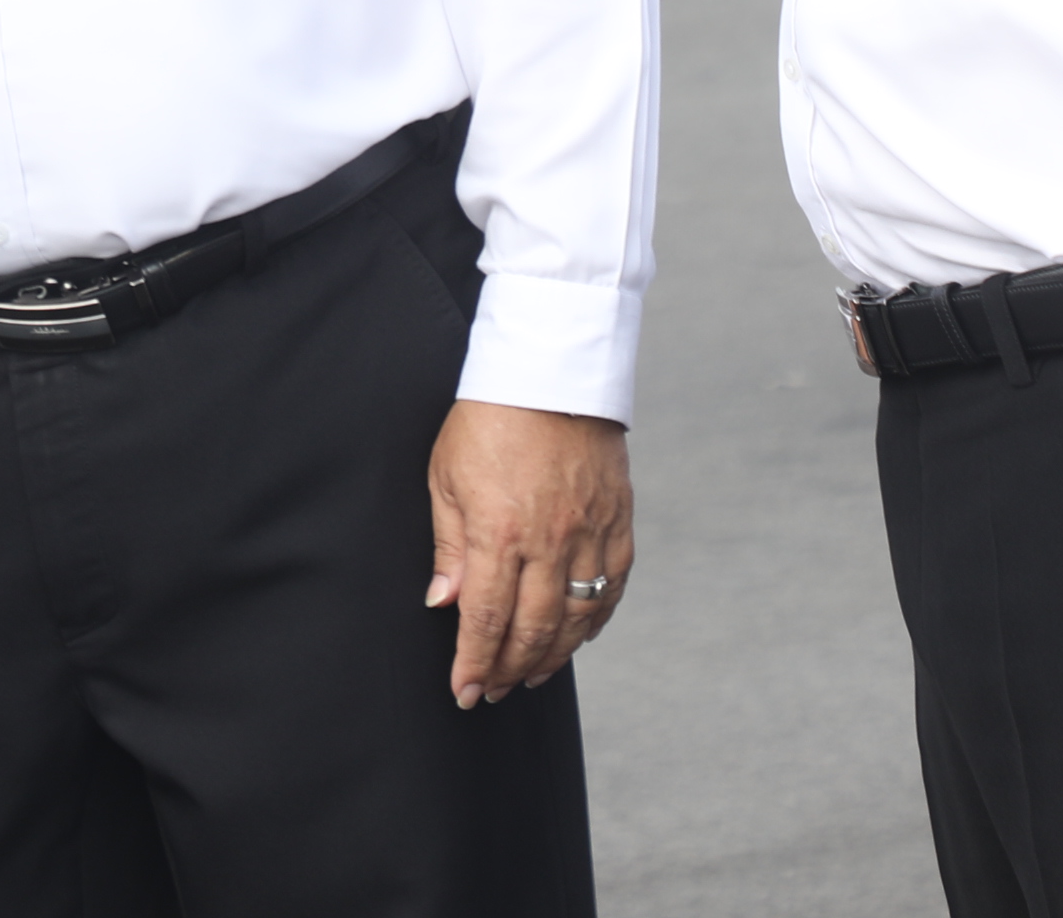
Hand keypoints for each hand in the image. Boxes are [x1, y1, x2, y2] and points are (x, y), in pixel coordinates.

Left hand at [424, 400, 631, 707]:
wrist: (551, 370)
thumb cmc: (488, 418)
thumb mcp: (445, 476)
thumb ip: (449, 546)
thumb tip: (443, 603)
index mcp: (499, 531)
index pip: (485, 619)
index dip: (475, 663)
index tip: (464, 692)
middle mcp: (549, 541)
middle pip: (533, 630)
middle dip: (509, 669)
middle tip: (494, 691)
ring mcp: (590, 533)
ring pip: (577, 618)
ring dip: (553, 656)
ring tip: (530, 674)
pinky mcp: (618, 521)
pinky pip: (612, 587)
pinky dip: (596, 621)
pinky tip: (579, 637)